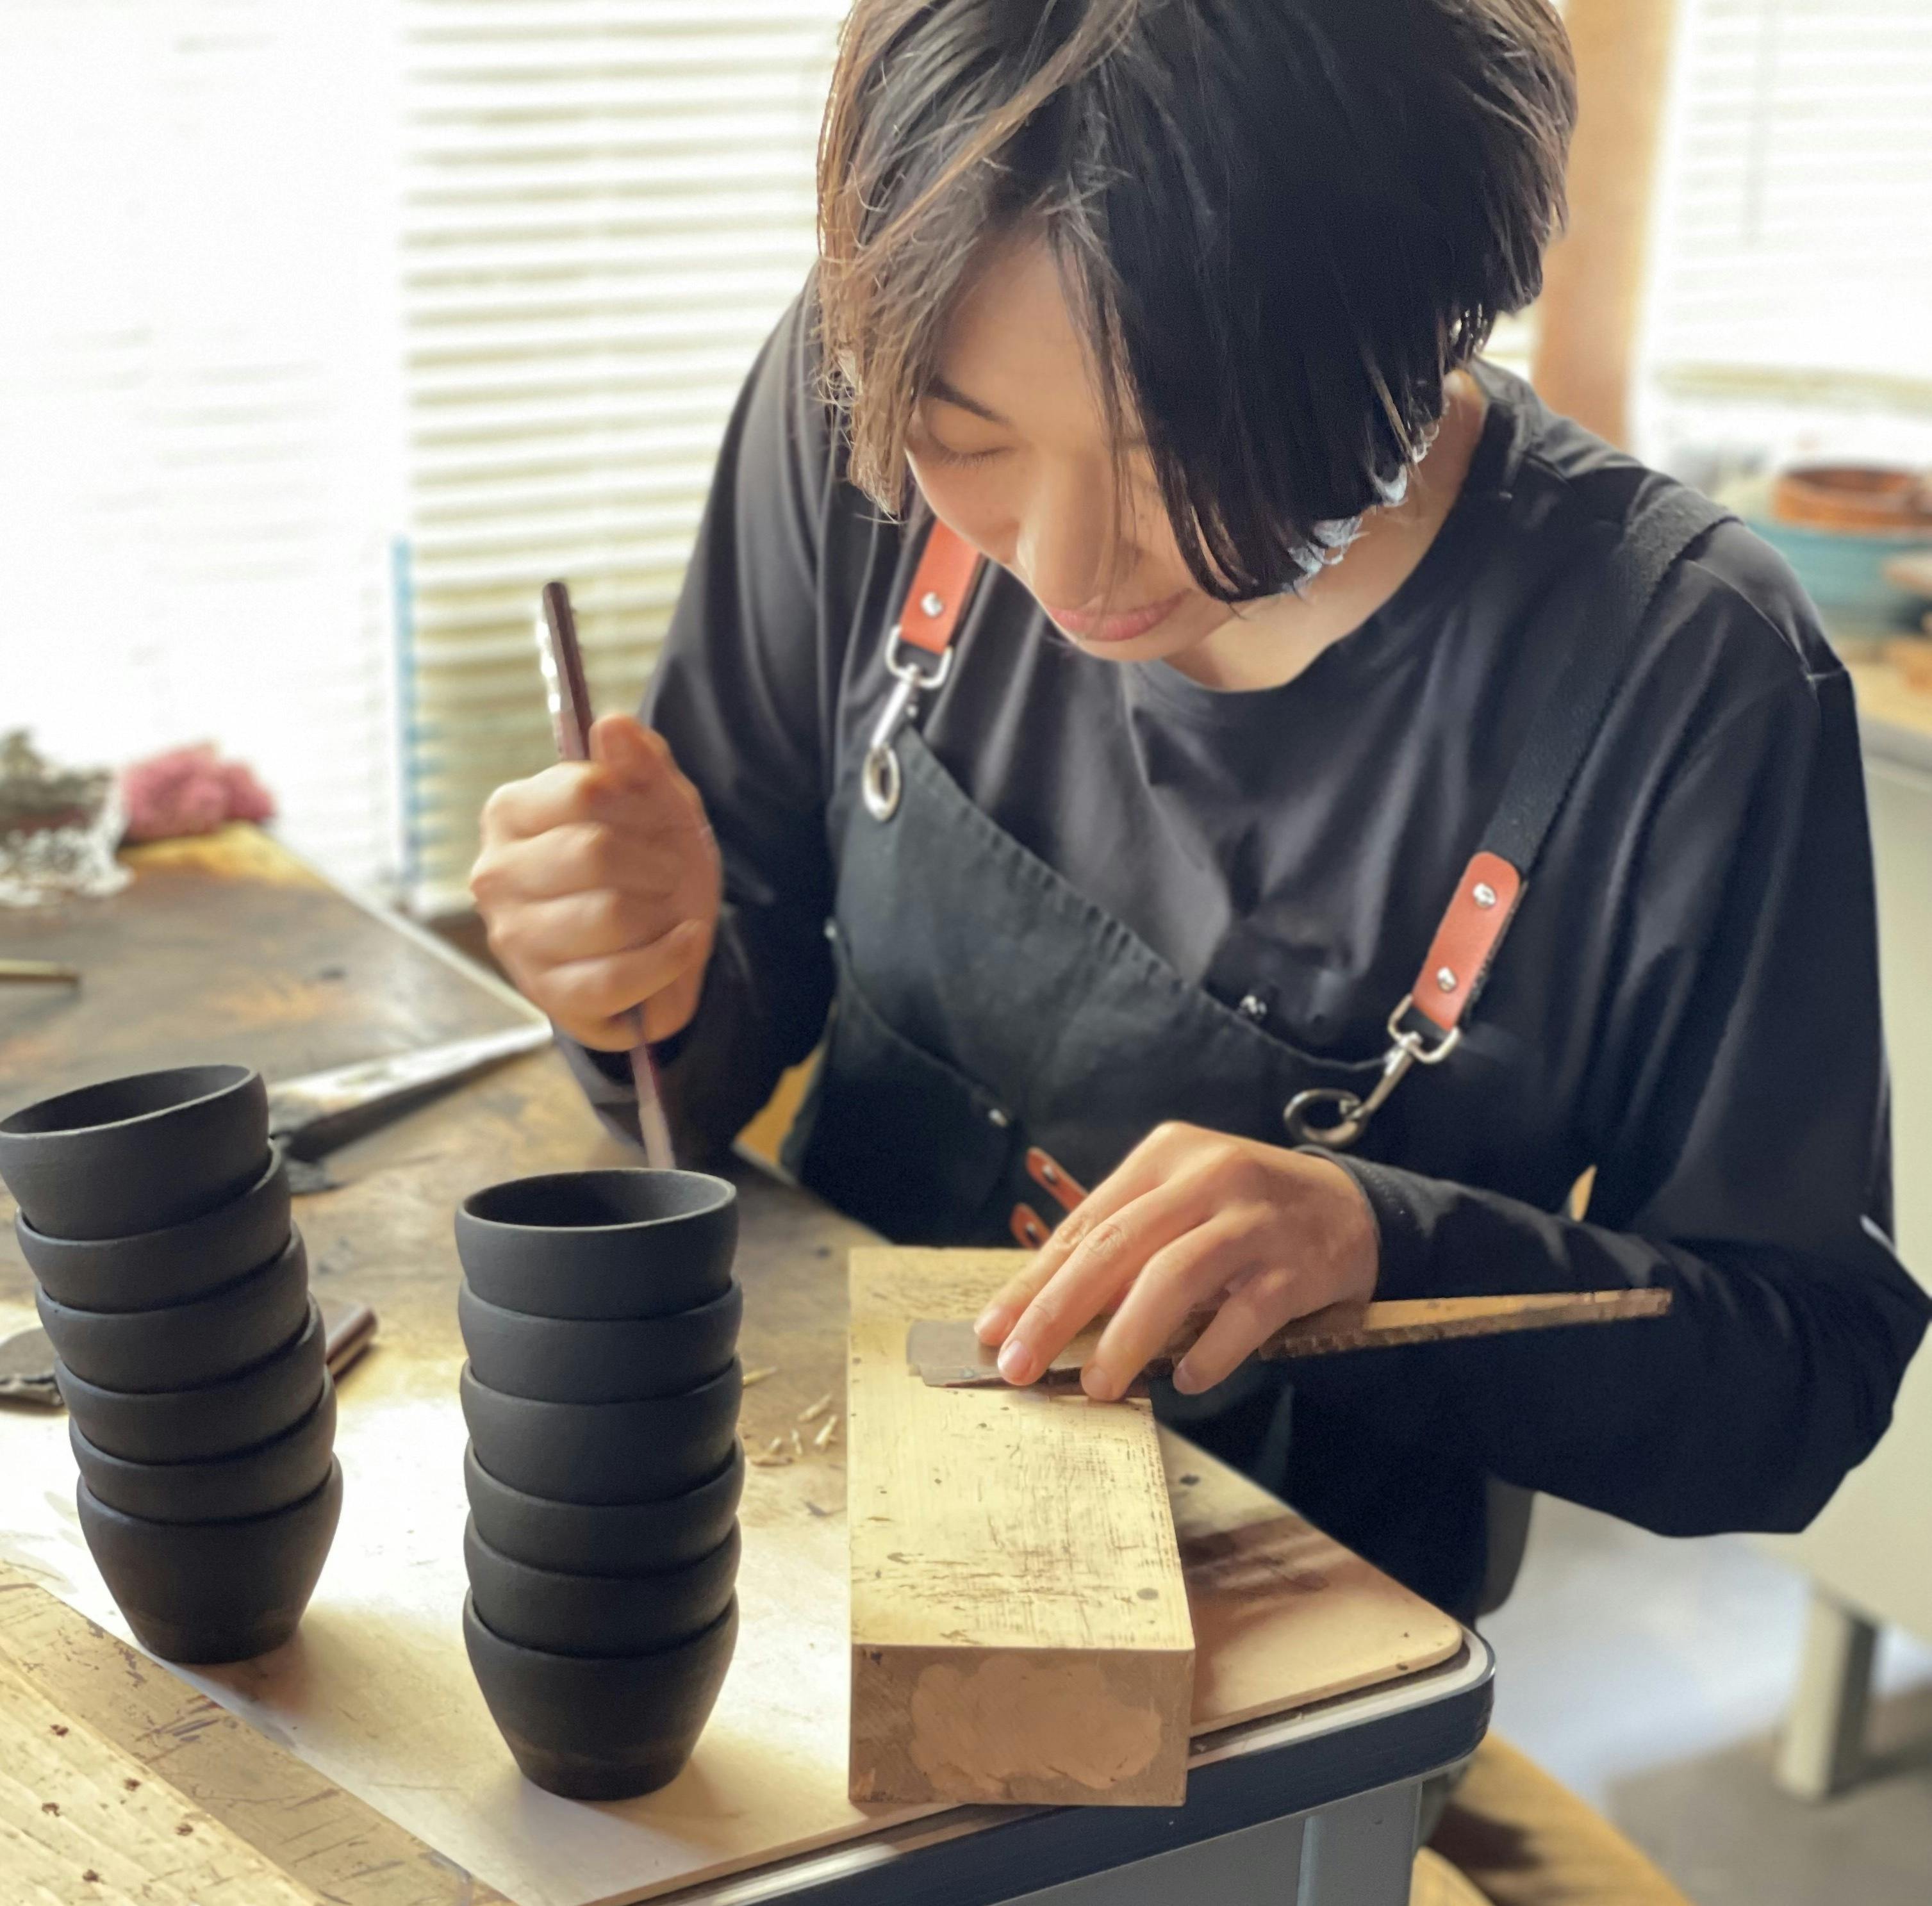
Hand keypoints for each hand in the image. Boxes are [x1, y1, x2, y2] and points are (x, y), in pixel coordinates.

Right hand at [469, 714, 720, 1049]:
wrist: (665, 942)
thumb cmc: (650, 863)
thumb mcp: (659, 804)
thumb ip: (640, 761)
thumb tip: (612, 724)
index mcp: (511, 813)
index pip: (584, 790)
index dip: (644, 804)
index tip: (660, 820)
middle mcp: (496, 874)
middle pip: (595, 852)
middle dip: (656, 863)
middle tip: (668, 872)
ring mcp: (514, 939)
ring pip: (610, 915)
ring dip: (663, 913)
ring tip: (665, 912)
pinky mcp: (546, 995)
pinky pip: (618, 977)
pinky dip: (668, 959)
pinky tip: (683, 943)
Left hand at [973, 1122, 1378, 1400]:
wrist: (1353, 1208)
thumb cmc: (1244, 1214)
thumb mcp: (1182, 1204)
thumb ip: (1125, 1247)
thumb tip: (1048, 1313)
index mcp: (1165, 1155)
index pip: (1085, 1223)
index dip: (1034, 1281)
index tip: (994, 1329)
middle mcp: (1208, 1176)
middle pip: (1116, 1246)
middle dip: (1058, 1311)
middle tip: (1020, 1365)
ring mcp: (1255, 1218)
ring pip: (1173, 1276)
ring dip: (1127, 1338)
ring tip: (1098, 1386)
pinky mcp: (1298, 1263)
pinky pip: (1244, 1314)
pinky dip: (1209, 1352)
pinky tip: (1184, 1379)